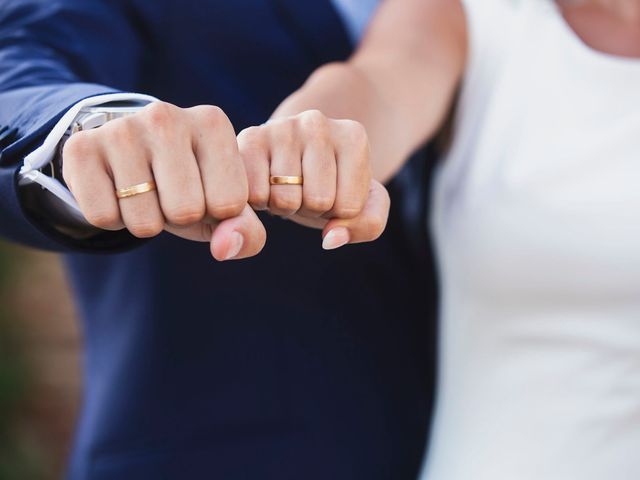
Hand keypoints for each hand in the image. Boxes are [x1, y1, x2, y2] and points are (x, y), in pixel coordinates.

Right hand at [62, 102, 265, 260]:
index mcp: (212, 123)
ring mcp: (121, 129)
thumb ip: (246, 231)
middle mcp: (167, 116)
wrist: (128, 153)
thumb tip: (225, 249)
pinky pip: (104, 218)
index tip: (204, 190)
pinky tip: (116, 190)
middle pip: (186, 212)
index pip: (229, 203)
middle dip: (180, 218)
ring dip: (146, 221)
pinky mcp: (81, 148)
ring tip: (144, 191)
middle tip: (169, 193)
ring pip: (144, 222)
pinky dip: (113, 219)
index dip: (215, 212)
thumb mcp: (225, 205)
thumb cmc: (190, 181)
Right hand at [237, 110, 389, 248]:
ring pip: (284, 199)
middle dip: (312, 209)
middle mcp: (317, 123)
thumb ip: (367, 226)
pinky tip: (267, 183)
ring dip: (285, 206)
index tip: (333, 191)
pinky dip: (260, 202)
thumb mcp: (365, 206)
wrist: (298, 158)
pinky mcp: (250, 138)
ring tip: (288, 185)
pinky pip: (255, 195)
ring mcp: (281, 127)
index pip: (348, 207)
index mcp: (353, 137)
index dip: (338, 213)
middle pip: (317, 201)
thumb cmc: (334, 184)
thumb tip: (330, 239)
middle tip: (307, 190)